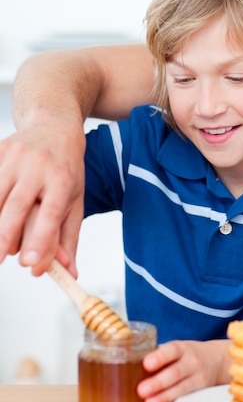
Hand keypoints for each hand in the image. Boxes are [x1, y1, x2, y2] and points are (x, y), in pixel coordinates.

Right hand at [0, 125, 85, 275]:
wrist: (55, 127)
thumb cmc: (66, 169)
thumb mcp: (76, 200)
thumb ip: (69, 237)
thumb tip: (69, 273)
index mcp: (63, 179)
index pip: (50, 213)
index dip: (41, 239)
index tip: (30, 263)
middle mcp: (39, 166)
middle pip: (15, 207)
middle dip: (5, 236)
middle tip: (0, 260)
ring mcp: (15, 156)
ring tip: (0, 244)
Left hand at [137, 339, 231, 401]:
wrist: (217, 360)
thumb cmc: (188, 355)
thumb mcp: (177, 348)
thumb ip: (159, 355)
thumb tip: (132, 362)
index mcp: (183, 348)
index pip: (172, 350)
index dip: (160, 357)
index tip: (146, 364)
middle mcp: (192, 362)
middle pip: (176, 372)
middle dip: (158, 382)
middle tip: (141, 390)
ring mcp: (199, 378)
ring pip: (182, 389)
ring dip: (165, 397)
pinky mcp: (202, 393)